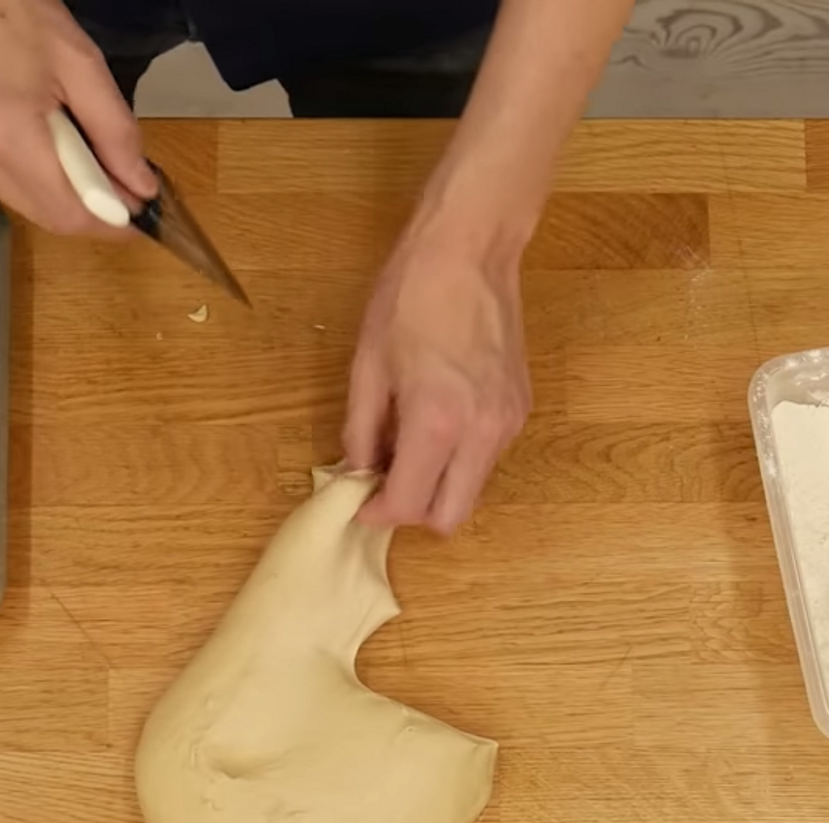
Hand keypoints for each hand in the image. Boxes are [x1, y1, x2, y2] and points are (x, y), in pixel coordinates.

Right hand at [0, 0, 156, 235]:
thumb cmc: (11, 12)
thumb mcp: (80, 62)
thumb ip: (115, 131)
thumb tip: (142, 188)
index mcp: (6, 137)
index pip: (70, 214)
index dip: (112, 224)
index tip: (144, 222)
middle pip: (49, 216)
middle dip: (92, 208)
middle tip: (123, 182)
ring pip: (29, 205)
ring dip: (64, 191)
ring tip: (75, 144)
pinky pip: (6, 189)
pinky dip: (35, 177)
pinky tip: (38, 139)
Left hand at [343, 212, 530, 535]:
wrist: (471, 250)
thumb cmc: (411, 297)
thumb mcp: (367, 367)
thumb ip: (361, 431)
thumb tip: (358, 471)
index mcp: (437, 423)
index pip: (410, 504)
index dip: (379, 513)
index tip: (361, 503)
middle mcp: (482, 432)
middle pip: (451, 516)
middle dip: (414, 511)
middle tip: (385, 484)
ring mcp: (509, 422)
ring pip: (471, 488)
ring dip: (437, 484)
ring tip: (406, 445)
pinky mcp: (521, 408)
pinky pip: (486, 458)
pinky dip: (458, 458)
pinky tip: (435, 423)